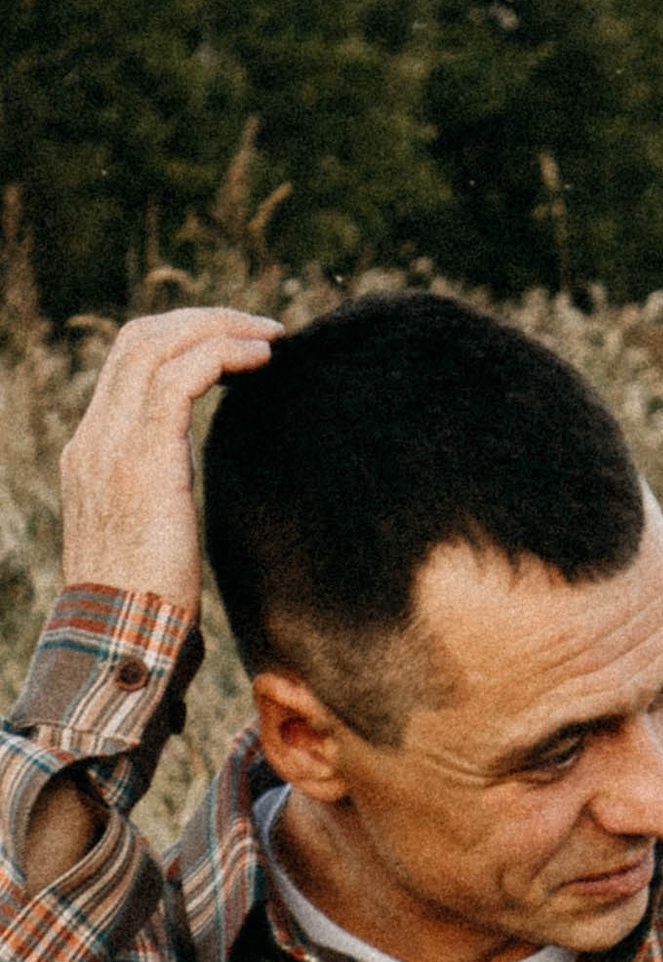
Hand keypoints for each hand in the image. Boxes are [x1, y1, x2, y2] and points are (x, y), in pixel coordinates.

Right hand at [58, 309, 279, 615]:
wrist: (119, 641)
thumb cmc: (144, 611)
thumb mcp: (149, 541)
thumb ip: (162, 503)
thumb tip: (192, 505)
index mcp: (92, 452)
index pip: (127, 366)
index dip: (180, 342)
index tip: (234, 347)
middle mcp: (95, 437)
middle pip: (137, 338)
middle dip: (201, 320)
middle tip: (260, 328)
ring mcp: (112, 443)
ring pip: (157, 344)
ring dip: (219, 328)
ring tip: (271, 337)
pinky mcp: (144, 459)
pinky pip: (180, 377)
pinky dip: (222, 355)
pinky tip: (263, 361)